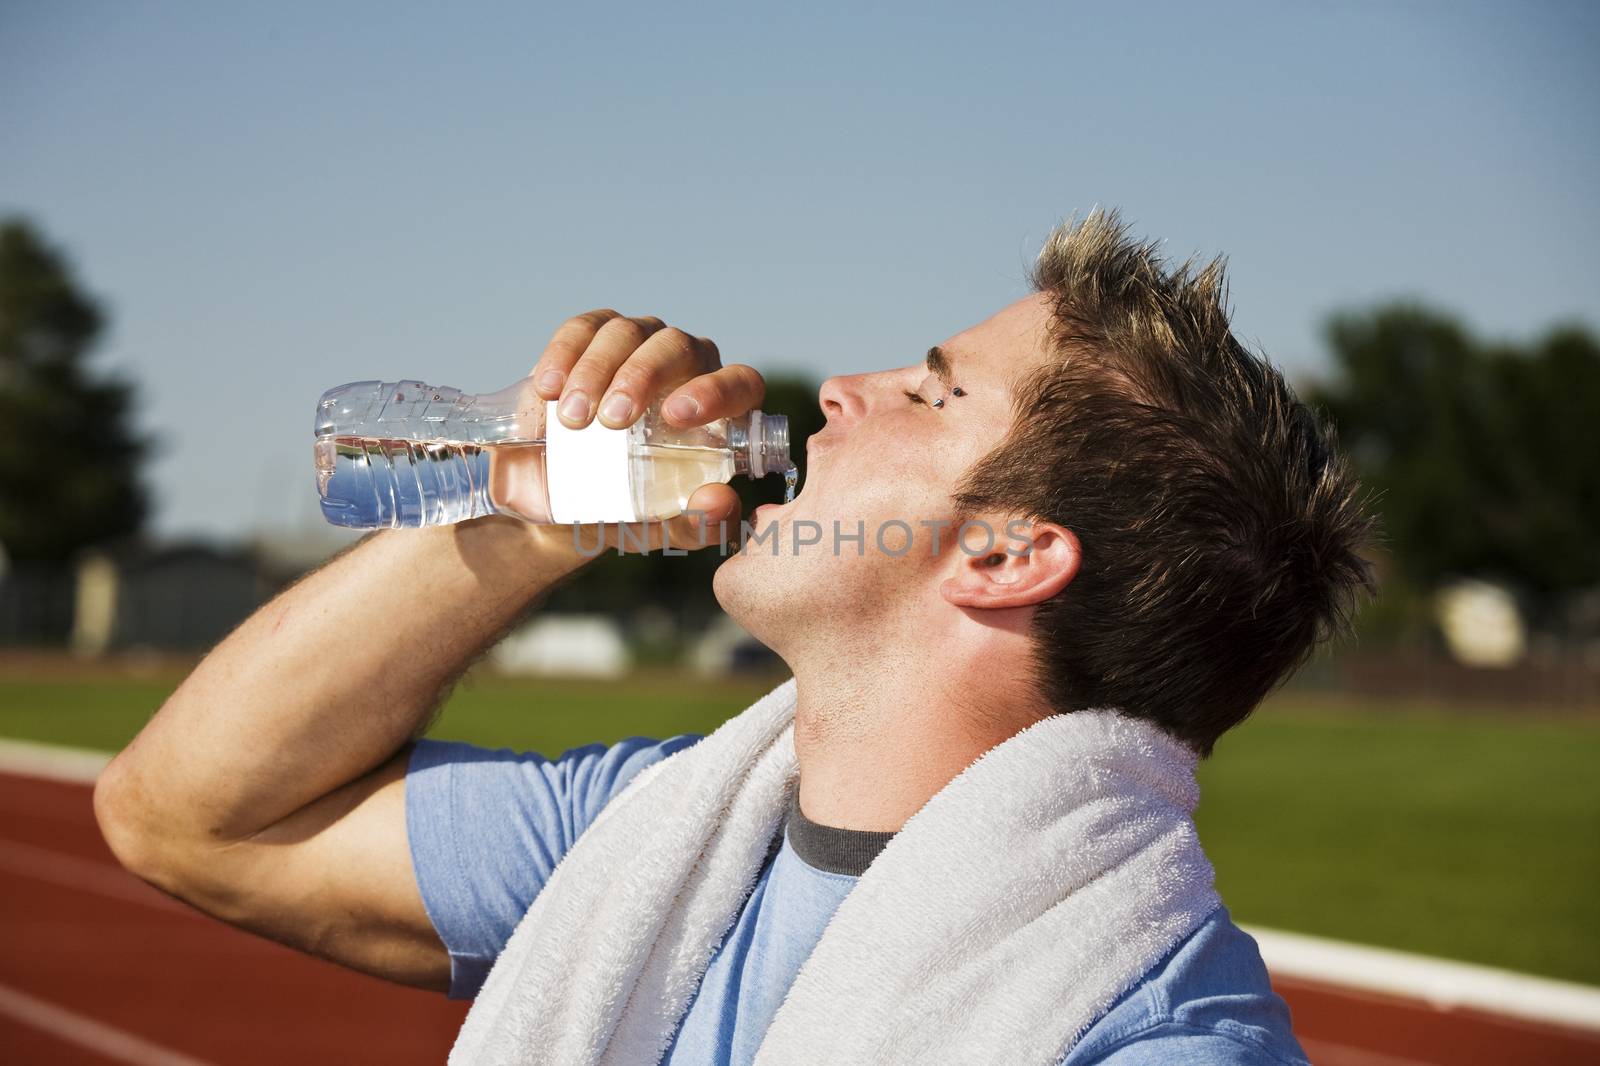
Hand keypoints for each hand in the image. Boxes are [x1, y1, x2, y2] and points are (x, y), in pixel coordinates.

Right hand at [523, 309, 764, 552]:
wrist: (555, 499)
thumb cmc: (623, 509)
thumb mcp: (657, 528)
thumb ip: (697, 526)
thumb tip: (720, 503)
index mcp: (717, 408)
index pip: (740, 383)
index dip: (716, 391)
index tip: (676, 415)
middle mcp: (685, 366)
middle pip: (678, 347)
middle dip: (643, 376)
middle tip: (612, 419)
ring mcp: (638, 344)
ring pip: (628, 332)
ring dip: (597, 370)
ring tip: (571, 418)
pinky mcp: (591, 336)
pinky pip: (584, 328)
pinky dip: (564, 353)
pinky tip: (548, 388)